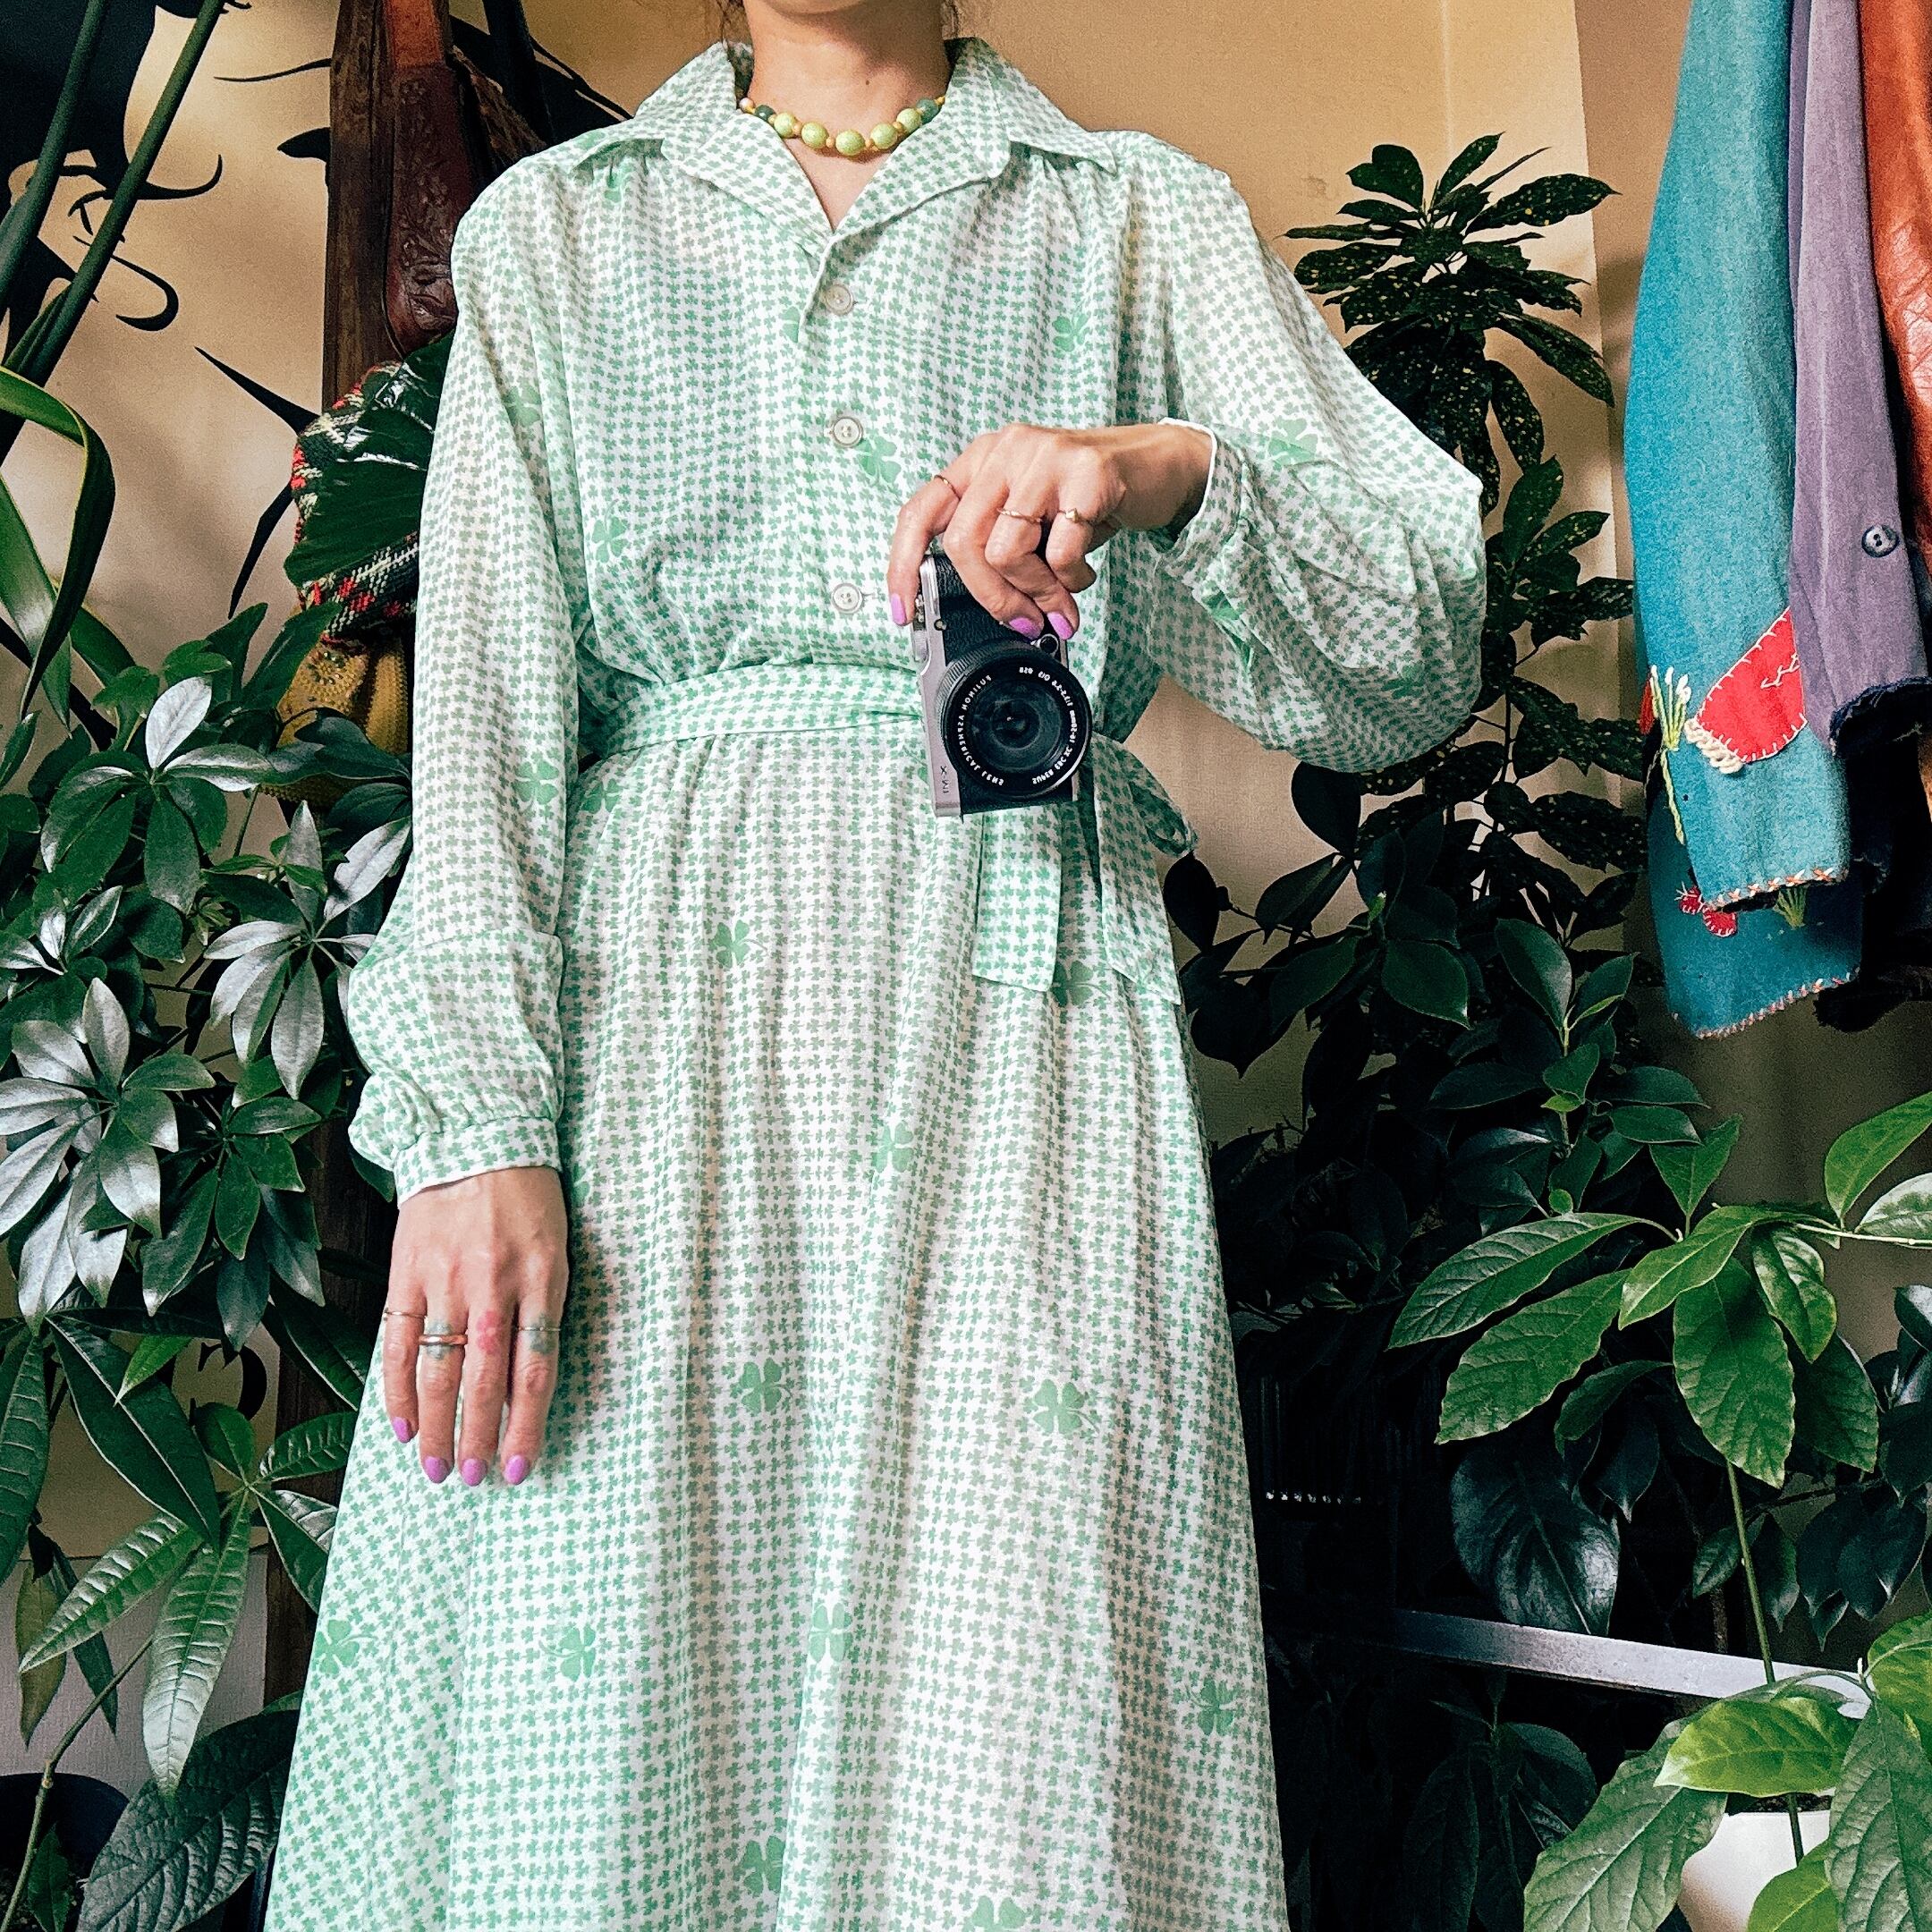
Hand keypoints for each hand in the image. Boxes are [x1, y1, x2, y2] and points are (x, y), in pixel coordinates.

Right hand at [382, 1164, 569, 1486]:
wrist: (476, 1138)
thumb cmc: (527, 1197)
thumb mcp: (556, 1247)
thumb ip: (544, 1307)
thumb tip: (533, 1381)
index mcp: (542, 1279)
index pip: (536, 1370)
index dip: (527, 1426)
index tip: (520, 1468)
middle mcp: (494, 1284)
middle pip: (487, 1380)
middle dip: (480, 1437)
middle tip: (474, 1479)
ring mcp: (446, 1279)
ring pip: (439, 1369)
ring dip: (438, 1426)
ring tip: (438, 1466)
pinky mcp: (407, 1272)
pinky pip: (397, 1341)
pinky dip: (396, 1388)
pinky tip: (401, 1425)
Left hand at [886, 420, 1212, 640]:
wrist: (1160, 466)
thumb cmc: (1090, 497)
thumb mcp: (1032, 515)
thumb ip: (1001, 548)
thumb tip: (991, 609)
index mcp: (982, 460)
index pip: (921, 511)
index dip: (901, 565)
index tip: (903, 613)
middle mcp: (1006, 451)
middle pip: (965, 544)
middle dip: (993, 598)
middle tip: (1022, 620)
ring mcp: (1044, 457)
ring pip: (1006, 552)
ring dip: (1035, 592)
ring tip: (1060, 598)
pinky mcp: (1086, 474)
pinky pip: (1059, 553)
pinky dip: (1071, 581)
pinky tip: (1084, 574)